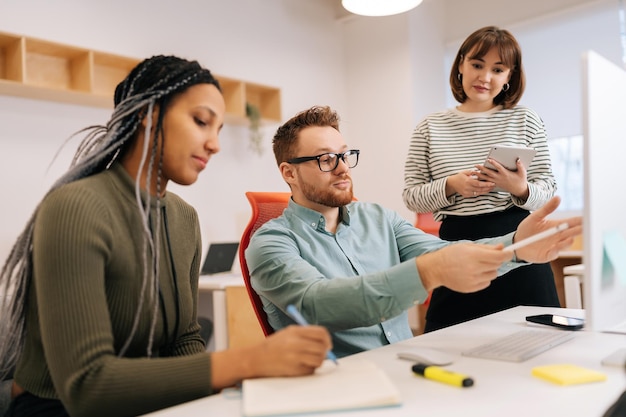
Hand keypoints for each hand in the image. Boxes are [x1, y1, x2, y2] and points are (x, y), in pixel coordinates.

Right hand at [211, 325, 331, 388]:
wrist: (256, 358)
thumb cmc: (273, 345)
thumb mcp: (288, 333)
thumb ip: (305, 334)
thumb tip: (324, 341)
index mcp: (295, 331)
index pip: (321, 333)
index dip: (326, 338)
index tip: (327, 343)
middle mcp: (296, 343)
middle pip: (322, 347)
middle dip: (325, 351)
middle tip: (322, 353)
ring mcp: (295, 357)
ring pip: (319, 360)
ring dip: (318, 361)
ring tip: (309, 360)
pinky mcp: (294, 370)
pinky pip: (311, 370)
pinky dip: (309, 369)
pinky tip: (300, 366)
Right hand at [416, 242, 512, 292]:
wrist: (436, 269)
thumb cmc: (450, 255)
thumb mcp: (467, 246)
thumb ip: (486, 247)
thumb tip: (502, 247)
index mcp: (473, 256)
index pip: (498, 257)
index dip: (507, 255)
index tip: (509, 253)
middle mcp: (474, 268)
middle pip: (497, 265)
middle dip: (496, 260)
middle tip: (486, 257)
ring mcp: (473, 280)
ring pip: (493, 275)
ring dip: (489, 270)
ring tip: (477, 266)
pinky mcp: (471, 288)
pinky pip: (487, 283)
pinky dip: (484, 278)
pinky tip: (473, 273)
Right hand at [446, 170, 494, 197]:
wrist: (451, 183)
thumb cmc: (458, 177)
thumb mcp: (465, 172)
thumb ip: (472, 172)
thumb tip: (479, 170)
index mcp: (467, 181)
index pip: (479, 184)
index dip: (486, 184)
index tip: (492, 183)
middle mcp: (467, 188)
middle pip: (480, 189)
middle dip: (488, 187)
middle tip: (494, 185)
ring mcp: (467, 192)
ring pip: (479, 193)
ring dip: (486, 191)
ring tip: (491, 188)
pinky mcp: (466, 195)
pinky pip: (475, 194)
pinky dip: (481, 192)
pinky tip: (485, 190)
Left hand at [475, 158, 528, 197]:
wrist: (518, 190)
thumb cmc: (520, 180)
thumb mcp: (522, 172)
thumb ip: (520, 165)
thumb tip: (518, 159)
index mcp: (505, 174)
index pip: (498, 167)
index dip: (493, 163)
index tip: (488, 159)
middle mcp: (500, 178)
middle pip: (489, 173)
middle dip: (482, 168)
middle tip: (476, 165)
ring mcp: (497, 181)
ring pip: (486, 178)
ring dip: (479, 175)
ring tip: (473, 171)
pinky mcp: (495, 184)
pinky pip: (487, 182)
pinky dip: (481, 180)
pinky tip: (476, 178)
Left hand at [513, 196, 582, 262]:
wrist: (517, 242)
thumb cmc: (528, 228)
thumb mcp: (536, 216)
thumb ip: (547, 208)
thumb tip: (558, 197)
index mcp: (557, 226)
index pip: (571, 222)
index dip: (579, 220)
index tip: (587, 218)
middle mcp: (558, 236)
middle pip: (571, 233)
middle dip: (579, 230)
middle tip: (586, 227)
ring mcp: (554, 246)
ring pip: (565, 244)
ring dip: (568, 241)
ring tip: (571, 237)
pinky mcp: (548, 255)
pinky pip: (554, 253)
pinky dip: (556, 250)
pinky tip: (557, 246)